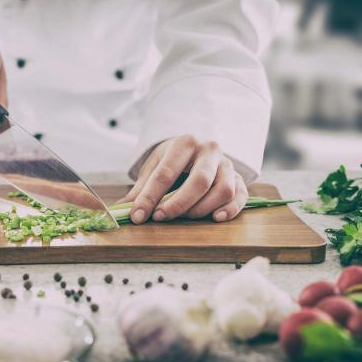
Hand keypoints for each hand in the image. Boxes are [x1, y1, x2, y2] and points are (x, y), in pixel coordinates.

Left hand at [119, 136, 248, 223]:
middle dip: (178, 203)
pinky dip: (230, 209)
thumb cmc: (173, 160)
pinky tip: (215, 218)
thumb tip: (121, 209)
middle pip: (199, 181)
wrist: (197, 148)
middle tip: (160, 217)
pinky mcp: (239, 178)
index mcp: (184, 143)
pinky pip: (240, 195)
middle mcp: (209, 150)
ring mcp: (227, 164)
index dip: (150, 197)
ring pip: (222, 189)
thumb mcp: (154, 166)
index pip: (166, 172)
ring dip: (202, 208)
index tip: (138, 216)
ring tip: (185, 217)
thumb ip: (140, 189)